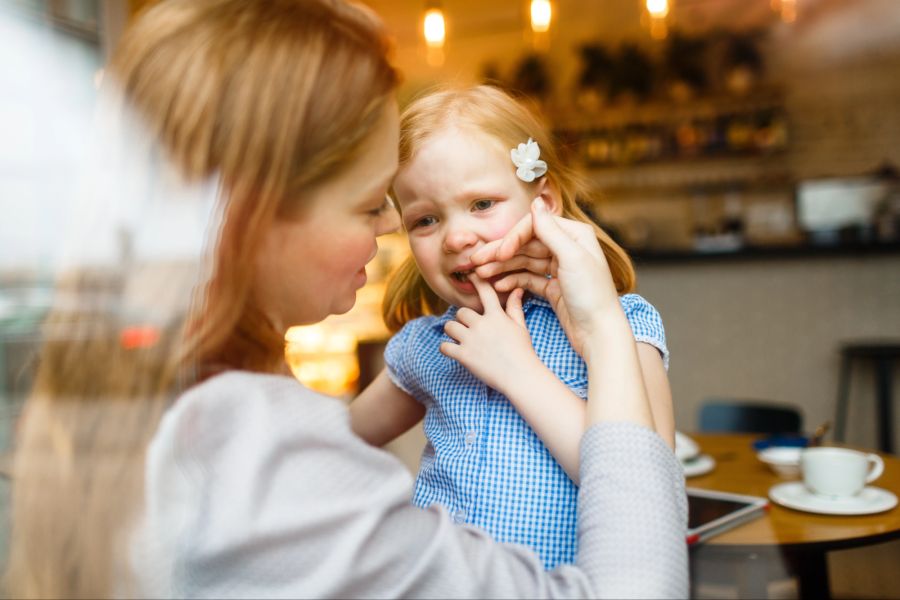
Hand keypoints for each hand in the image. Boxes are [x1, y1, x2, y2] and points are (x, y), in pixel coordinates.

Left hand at [439, 275, 538, 394]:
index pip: (484, 291)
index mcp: (496, 315)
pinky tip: (453, 351)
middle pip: (460, 312)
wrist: (521, 376)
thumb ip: (515, 307)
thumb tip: (517, 289)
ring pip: (449, 326)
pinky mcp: (464, 356)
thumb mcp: (520, 327)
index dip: (476, 281)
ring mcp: (471, 340)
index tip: (469, 274)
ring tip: (460, 339)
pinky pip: (444, 346)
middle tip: (468, 329)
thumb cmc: (523, 351)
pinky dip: (446, 348)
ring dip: (452, 332)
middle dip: (462, 319)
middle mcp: (481, 324)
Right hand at [471, 198, 620, 357]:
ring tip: (480, 276)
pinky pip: (527, 279)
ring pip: (523, 262)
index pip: (534, 227)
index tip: (499, 254)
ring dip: (501, 268)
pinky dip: (512, 282)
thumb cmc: (592, 295)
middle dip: (500, 253)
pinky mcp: (553, 287)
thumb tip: (536, 201)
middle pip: (525, 244)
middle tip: (475, 261)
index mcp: (574, 235)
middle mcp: (567, 248)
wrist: (600, 333)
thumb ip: (551, 230)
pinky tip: (498, 287)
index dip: (513, 238)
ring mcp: (559, 268)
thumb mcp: (572, 257)